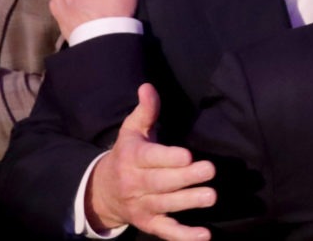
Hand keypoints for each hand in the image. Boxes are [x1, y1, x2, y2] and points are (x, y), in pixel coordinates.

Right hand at [87, 83, 216, 239]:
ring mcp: (142, 206)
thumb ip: (145, 111)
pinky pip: (166, 232)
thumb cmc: (127, 155)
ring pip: (166, 205)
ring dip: (188, 202)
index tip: (187, 155)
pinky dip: (184, 237)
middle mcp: (135, 184)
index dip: (168, 158)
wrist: (102, 192)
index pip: (149, 159)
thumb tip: (148, 86)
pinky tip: (204, 236)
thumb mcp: (132, 131)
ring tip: (211, 197)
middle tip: (209, 171)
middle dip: (185, 177)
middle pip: (160, 182)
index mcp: (132, 159)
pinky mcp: (149, 224)